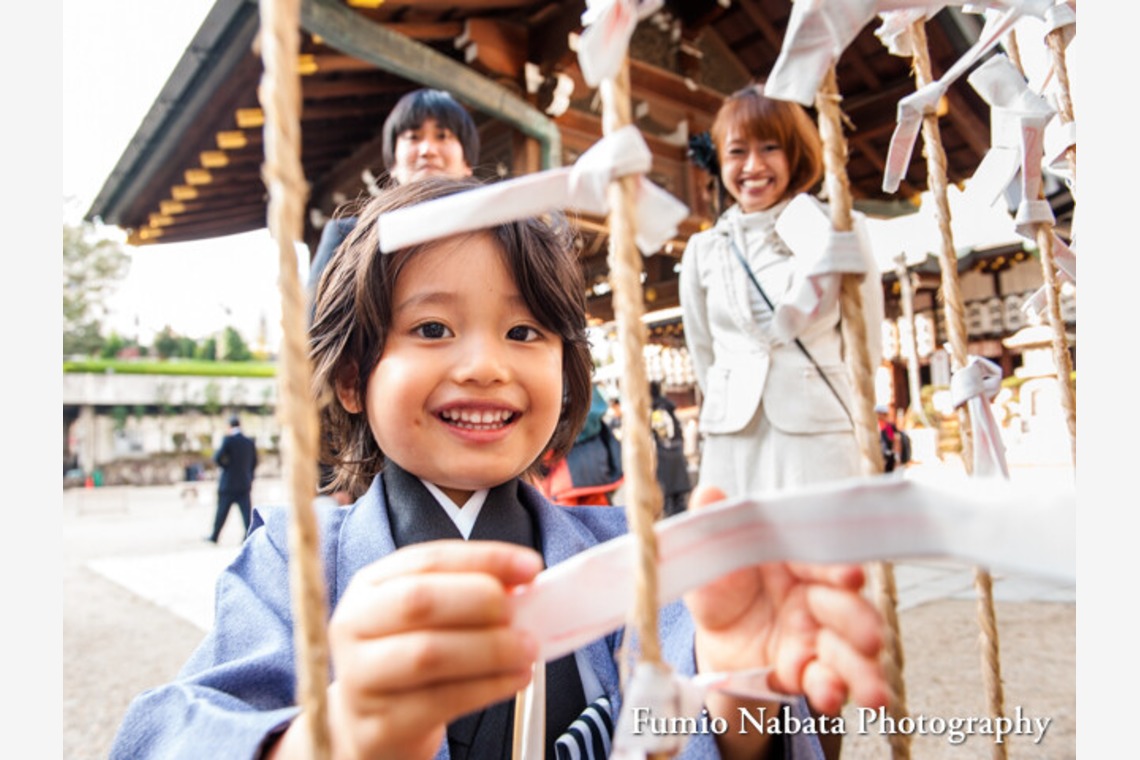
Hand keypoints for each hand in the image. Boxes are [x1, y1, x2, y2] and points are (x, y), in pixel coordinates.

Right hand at [268, 541, 542, 759]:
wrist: (372, 726)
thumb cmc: (408, 659)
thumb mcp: (430, 618)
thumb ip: (467, 593)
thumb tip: (523, 583)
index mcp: (369, 586)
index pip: (428, 559)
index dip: (484, 559)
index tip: (530, 567)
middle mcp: (354, 626)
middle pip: (418, 602)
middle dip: (480, 600)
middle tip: (519, 613)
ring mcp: (361, 677)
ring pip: (429, 654)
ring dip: (491, 648)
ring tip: (527, 648)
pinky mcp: (381, 723)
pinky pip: (441, 701)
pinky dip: (489, 687)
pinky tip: (515, 678)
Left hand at [683, 486, 888, 716]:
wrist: (712, 637)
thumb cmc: (721, 585)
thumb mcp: (712, 557)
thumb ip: (715, 526)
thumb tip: (707, 491)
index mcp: (797, 563)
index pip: (825, 562)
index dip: (839, 569)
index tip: (851, 576)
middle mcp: (816, 599)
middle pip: (848, 609)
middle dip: (860, 623)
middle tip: (870, 638)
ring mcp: (817, 637)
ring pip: (849, 652)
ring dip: (863, 670)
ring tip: (872, 693)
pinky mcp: (808, 672)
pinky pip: (826, 682)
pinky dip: (834, 692)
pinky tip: (832, 698)